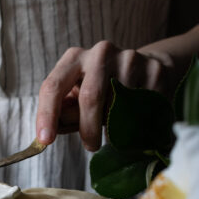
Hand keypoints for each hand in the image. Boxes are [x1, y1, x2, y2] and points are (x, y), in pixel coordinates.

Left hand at [36, 41, 179, 151]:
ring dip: (115, 125)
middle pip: (90, 97)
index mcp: (74, 58)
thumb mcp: (78, 97)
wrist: (144, 69)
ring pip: (119, 104)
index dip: (47, 115)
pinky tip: (137, 119)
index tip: (45, 140)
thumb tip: (52, 131)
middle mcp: (100, 53)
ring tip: (116, 127)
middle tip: (91, 146)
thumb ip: (65, 114)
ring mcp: (129, 58)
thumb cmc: (102, 89)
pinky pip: (143, 106)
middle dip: (88, 128)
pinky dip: (138, 121)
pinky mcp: (153, 69)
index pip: (53, 86)